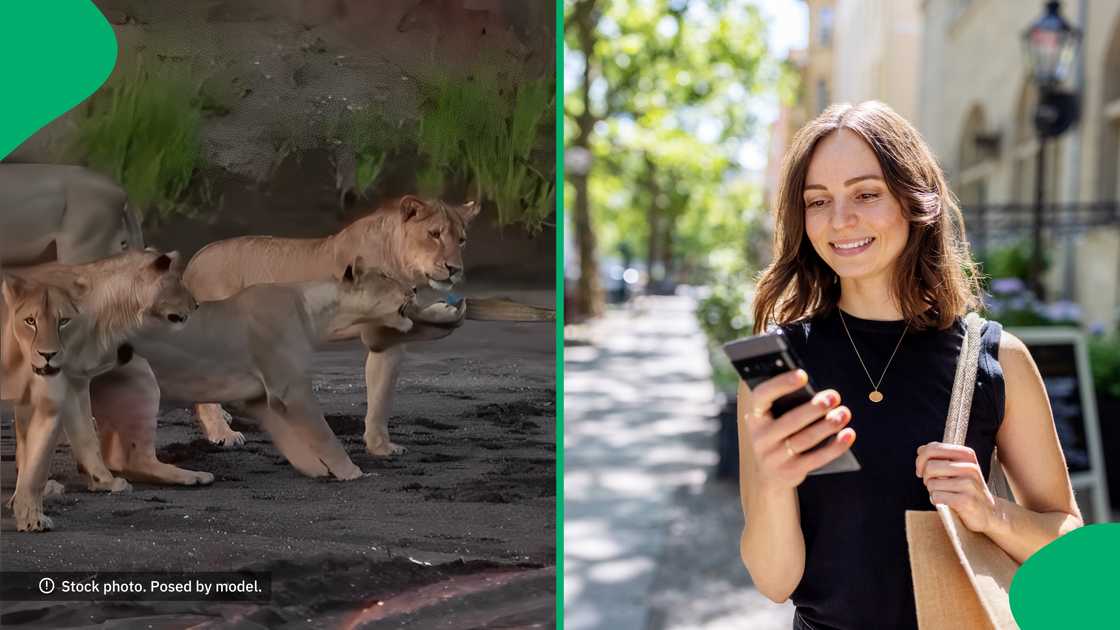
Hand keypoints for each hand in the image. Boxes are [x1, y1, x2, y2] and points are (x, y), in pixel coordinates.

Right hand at [742, 369, 855, 489]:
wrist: (767, 476)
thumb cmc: (774, 435)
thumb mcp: (769, 419)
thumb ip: (782, 402)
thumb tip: (813, 387)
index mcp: (753, 417)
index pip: (762, 396)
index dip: (781, 384)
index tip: (803, 375)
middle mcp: (760, 438)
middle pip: (790, 421)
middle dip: (814, 408)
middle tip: (834, 396)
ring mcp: (775, 457)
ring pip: (806, 439)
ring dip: (828, 425)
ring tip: (844, 413)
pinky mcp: (791, 471)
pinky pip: (817, 458)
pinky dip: (835, 446)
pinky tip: (848, 434)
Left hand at [916, 442, 996, 533]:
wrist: (989, 512)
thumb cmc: (967, 489)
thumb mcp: (957, 467)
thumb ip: (940, 456)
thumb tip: (921, 449)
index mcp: (966, 454)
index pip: (932, 449)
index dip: (920, 460)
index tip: (922, 470)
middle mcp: (970, 467)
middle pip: (930, 466)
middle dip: (925, 477)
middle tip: (933, 484)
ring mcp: (969, 484)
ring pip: (932, 483)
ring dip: (932, 491)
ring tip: (944, 493)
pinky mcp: (966, 500)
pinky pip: (937, 496)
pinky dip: (936, 500)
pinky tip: (947, 502)